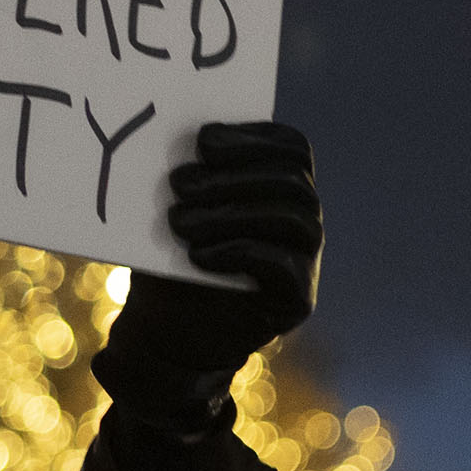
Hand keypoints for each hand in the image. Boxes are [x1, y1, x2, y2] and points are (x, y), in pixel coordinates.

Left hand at [99, 123, 321, 421]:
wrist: (164, 333)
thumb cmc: (168, 261)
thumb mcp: (174, 211)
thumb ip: (190, 177)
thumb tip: (174, 142)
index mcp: (278, 189)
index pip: (291, 147)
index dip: (252, 137)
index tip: (204, 139)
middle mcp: (302, 221)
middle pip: (292, 180)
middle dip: (233, 175)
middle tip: (179, 183)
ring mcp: (306, 261)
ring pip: (292, 218)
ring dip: (231, 213)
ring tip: (179, 222)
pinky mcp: (297, 300)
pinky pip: (283, 265)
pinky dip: (238, 252)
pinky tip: (197, 255)